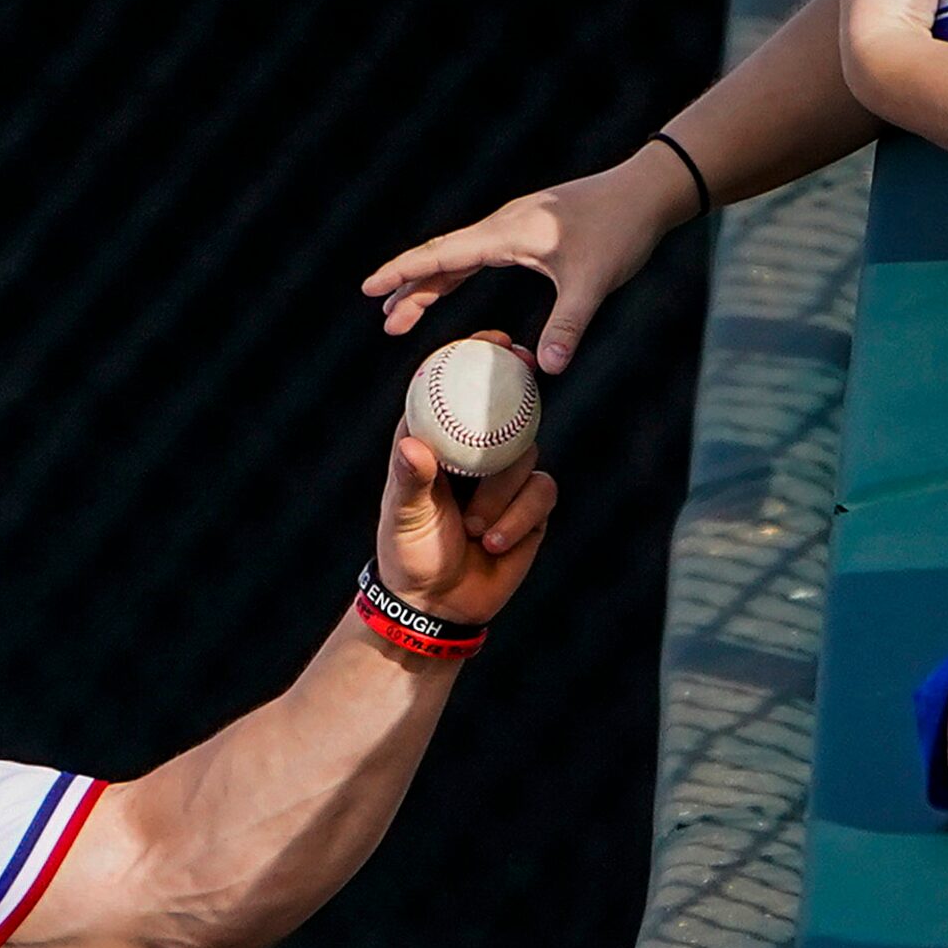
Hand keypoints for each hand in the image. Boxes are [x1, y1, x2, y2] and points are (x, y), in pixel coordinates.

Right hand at [360, 161, 684, 374]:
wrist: (646, 191)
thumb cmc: (620, 229)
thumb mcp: (595, 281)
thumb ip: (569, 323)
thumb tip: (546, 369)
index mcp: (506, 234)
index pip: (442, 255)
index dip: (404, 272)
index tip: (369, 289)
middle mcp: (501, 226)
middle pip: (440, 257)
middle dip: (408, 287)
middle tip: (383, 321)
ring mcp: (512, 227)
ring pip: (456, 256)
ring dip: (428, 284)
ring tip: (400, 314)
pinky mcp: (526, 232)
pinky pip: (476, 254)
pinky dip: (454, 275)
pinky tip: (446, 288)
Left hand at [372, 335, 559, 631]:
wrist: (437, 607)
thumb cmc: (409, 554)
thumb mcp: (404, 516)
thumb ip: (411, 479)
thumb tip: (413, 446)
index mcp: (437, 443)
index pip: (458, 391)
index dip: (477, 360)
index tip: (496, 340)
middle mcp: (474, 454)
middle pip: (508, 409)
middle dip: (521, 391)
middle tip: (528, 375)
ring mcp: (505, 480)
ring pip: (528, 455)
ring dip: (504, 492)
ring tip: (475, 527)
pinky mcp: (531, 508)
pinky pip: (542, 493)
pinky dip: (520, 517)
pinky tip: (495, 541)